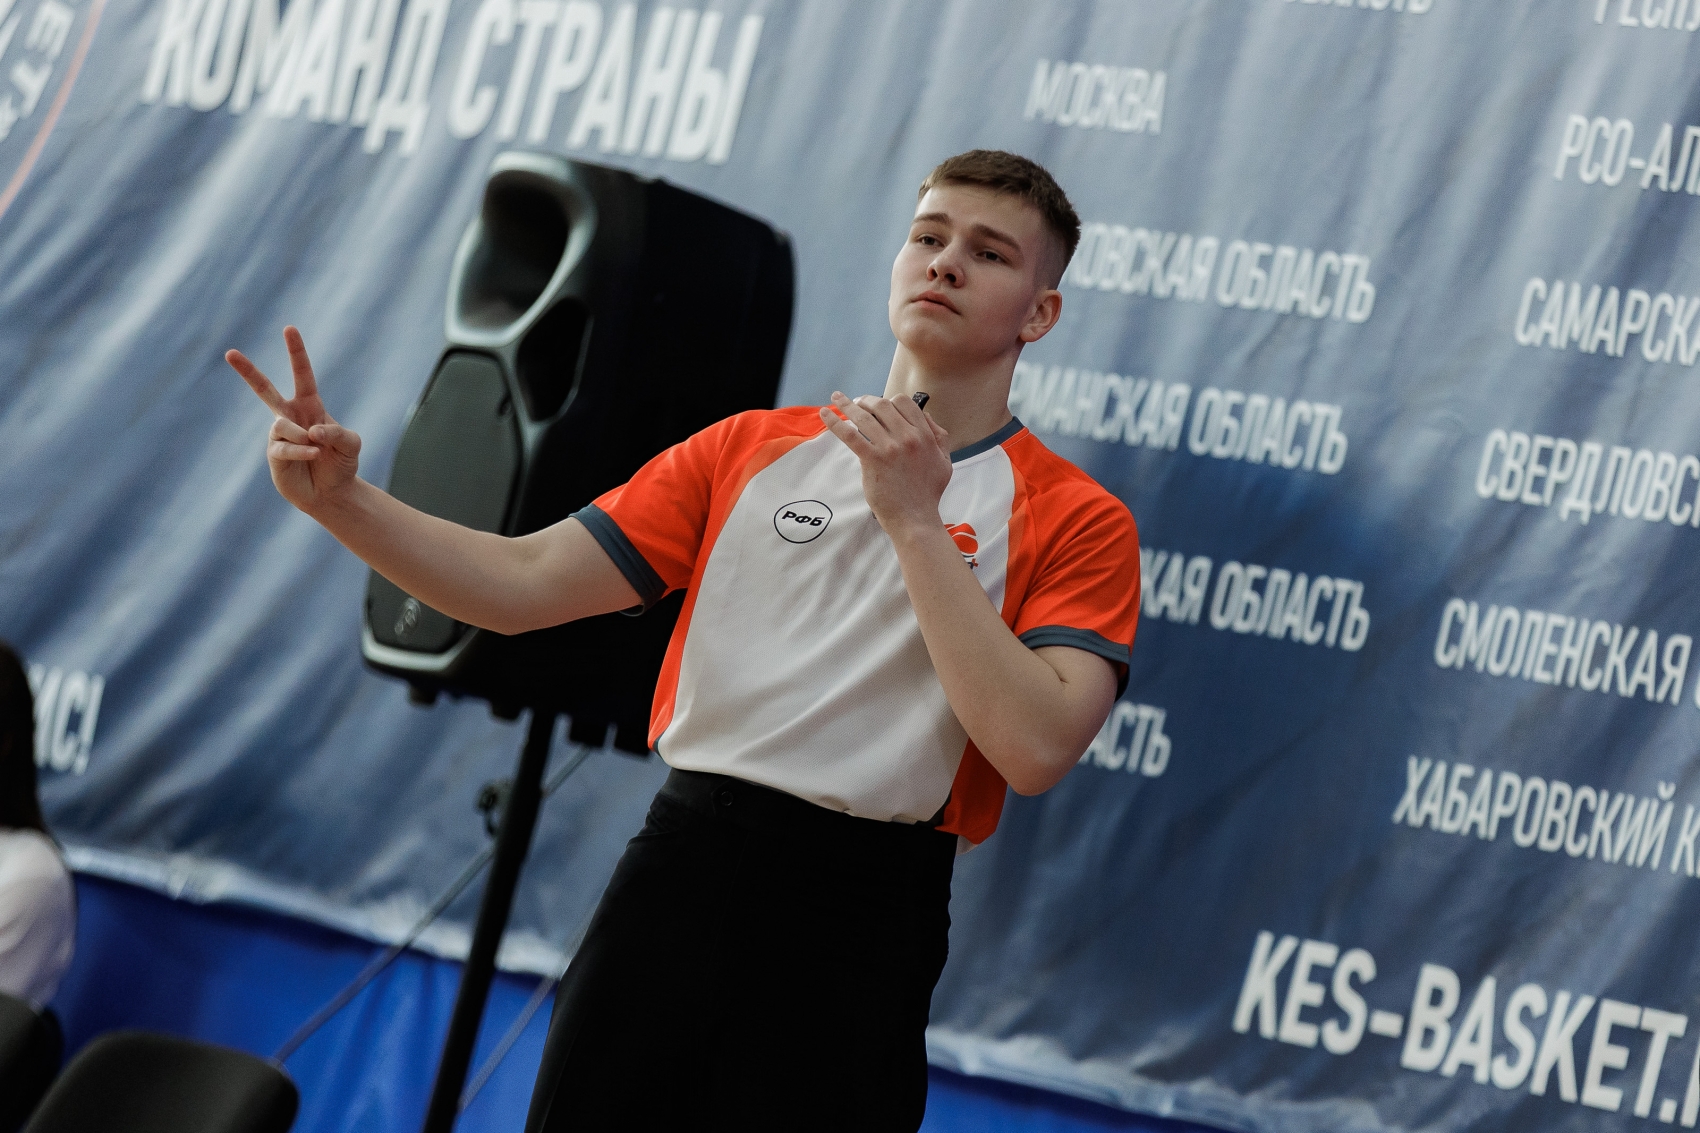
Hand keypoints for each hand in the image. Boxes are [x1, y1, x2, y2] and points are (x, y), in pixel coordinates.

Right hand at [226, 326, 361, 514]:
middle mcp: (290, 416)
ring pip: (283, 425)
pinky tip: (313, 455)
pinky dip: (302, 451)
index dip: (296, 352)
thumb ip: (338, 432)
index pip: (303, 374)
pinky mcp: (275, 454)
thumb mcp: (351, 444)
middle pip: (265, 389)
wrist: (331, 494)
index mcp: (310, 406)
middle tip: (229, 352)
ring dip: (303, 437)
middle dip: (247, 371)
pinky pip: (284, 447)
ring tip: (317, 450)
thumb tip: (311, 430)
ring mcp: (279, 435)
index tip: (289, 328)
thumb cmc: (341, 464)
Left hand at [819, 392, 950, 535]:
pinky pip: (850, 435)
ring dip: (847, 405)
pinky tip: (824, 414)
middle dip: (866, 400)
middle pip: (882, 405)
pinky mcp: (873, 460)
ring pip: (864, 417)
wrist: (916, 518)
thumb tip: (926, 416)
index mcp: (925, 435)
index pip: (904, 403)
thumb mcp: (945, 461)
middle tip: (856, 403)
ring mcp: (889, 448)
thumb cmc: (929, 493)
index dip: (888, 400)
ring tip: (837, 400)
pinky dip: (835, 422)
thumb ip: (939, 437)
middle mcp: (908, 437)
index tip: (878, 405)